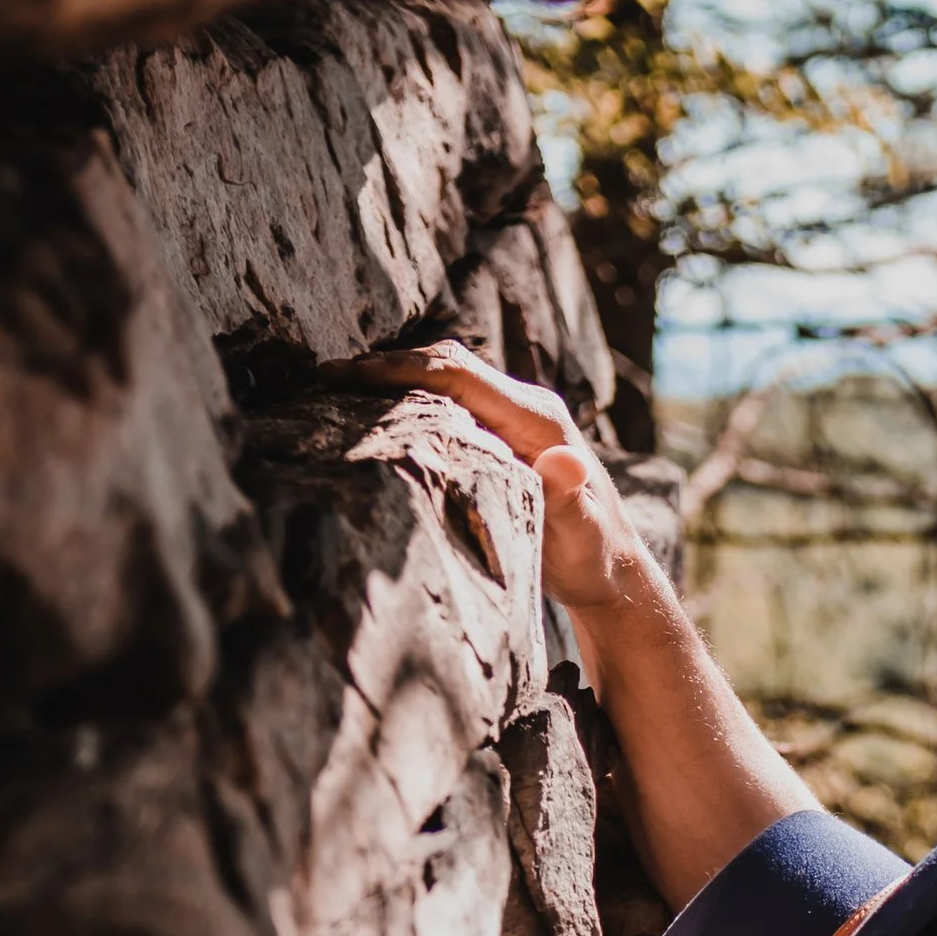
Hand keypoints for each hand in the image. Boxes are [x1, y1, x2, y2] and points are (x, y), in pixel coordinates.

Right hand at [348, 342, 644, 610]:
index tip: (345, 374)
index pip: (457, 374)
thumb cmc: (593, 560)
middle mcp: (527, 406)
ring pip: (446, 379)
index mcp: (538, 419)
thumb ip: (570, 499)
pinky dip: (412, 400)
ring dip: (394, 379)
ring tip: (335, 387)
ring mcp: (517, 417)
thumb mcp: (582, 536)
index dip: (399, 369)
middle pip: (446, 365)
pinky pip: (452, 402)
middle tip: (323, 376)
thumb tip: (567, 461)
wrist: (613, 570)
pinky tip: (376, 415)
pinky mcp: (507, 433)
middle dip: (385, 366)